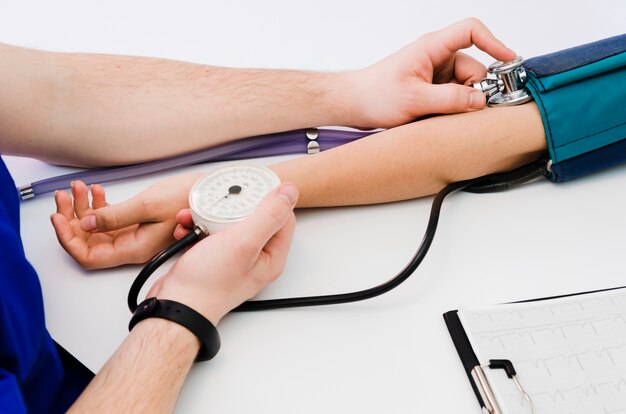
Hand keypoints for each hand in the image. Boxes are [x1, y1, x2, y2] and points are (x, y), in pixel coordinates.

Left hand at [50, 173, 203, 268]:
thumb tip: (85, 223)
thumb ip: (114, 217)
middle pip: (89, 242)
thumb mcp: (147, 205)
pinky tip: (97, 191)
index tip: (58, 218)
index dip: (69, 240)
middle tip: (64, 197)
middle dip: (72, 219)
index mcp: (134, 248)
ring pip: (97, 228)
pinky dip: (98, 205)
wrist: (213, 193)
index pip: (89, 256)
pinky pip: (110, 220)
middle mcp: (132, 246)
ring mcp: (134, 235)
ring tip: (78, 188)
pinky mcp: (138, 223)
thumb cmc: (188, 200)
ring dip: (83, 208)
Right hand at [148, 184, 298, 324]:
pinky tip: (187, 226)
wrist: (176, 305)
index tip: (252, 187)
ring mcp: (233, 257)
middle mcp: (255, 257)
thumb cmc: (208, 284)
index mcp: (270, 256)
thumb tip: (289, 192)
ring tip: (198, 215)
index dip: (269, 198)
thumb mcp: (243, 243)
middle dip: (234, 205)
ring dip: (211, 213)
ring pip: (229, 222)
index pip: (282, 217)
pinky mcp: (213, 256)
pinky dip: (197, 225)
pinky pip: (210, 231)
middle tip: (221, 200)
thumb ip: (268, 216)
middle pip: (254, 216)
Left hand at [347, 17, 516, 127]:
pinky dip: (452, 108)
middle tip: (467, 110)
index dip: (494, 42)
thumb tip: (480, 100)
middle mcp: (436, 58)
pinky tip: (437, 118)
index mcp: (432, 48)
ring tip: (438, 115)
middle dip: (475, 89)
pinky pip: (455, 97)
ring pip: (466, 86)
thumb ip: (450, 100)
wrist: (354, 105)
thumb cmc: (374, 94)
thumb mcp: (414, 99)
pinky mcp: (433, 90)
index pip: (471, 31)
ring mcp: (436, 75)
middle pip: (474, 68)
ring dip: (461, 103)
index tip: (509, 60)